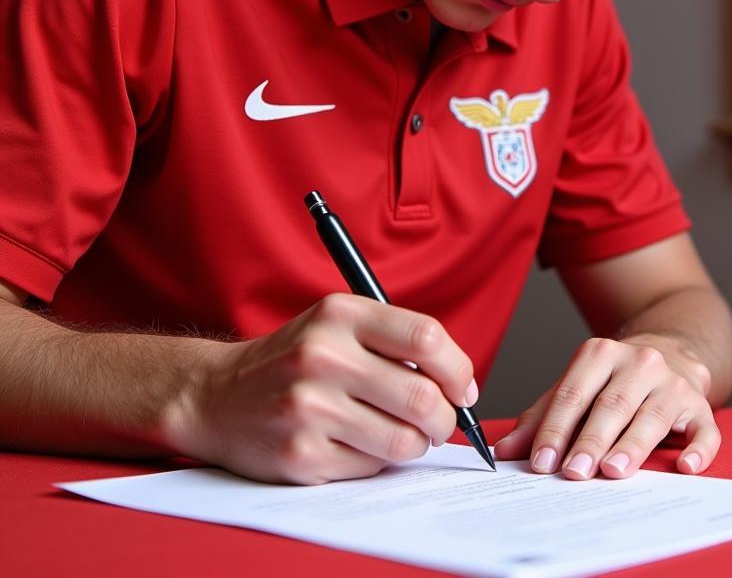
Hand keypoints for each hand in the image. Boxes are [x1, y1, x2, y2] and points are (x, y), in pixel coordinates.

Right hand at [174, 294, 477, 483]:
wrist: (217, 395)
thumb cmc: (295, 358)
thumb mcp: (338, 324)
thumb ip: (396, 341)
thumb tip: (461, 385)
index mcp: (340, 314)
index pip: (425, 337)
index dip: (458, 368)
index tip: (464, 388)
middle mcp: (323, 357)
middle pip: (423, 397)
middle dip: (445, 419)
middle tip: (440, 422)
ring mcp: (309, 408)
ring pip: (403, 441)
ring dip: (414, 444)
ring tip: (398, 432)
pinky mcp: (301, 455)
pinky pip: (371, 467)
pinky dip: (376, 460)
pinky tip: (355, 443)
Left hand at [492, 336, 718, 479]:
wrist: (669, 353)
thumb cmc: (612, 381)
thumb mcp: (575, 388)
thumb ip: (542, 418)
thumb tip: (504, 452)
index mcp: (601, 353)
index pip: (574, 393)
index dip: (556, 428)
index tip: (541, 462)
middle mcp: (639, 362)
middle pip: (612, 404)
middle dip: (591, 440)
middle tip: (574, 472)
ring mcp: (673, 382)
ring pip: (653, 415)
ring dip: (632, 446)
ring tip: (613, 471)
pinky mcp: (700, 405)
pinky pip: (704, 428)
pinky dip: (697, 449)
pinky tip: (685, 466)